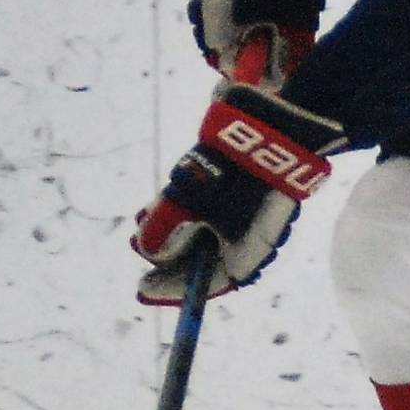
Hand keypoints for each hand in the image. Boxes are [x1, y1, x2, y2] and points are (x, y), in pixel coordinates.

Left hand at [133, 84, 345, 303]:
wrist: (273, 120)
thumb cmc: (234, 168)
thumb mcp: (188, 200)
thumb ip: (163, 229)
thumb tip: (145, 248)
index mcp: (251, 247)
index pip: (212, 281)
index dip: (174, 288)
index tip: (142, 290)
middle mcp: (252, 233)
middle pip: (207, 257)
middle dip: (168, 256)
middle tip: (136, 253)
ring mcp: (249, 208)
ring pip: (204, 229)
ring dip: (171, 230)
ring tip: (140, 222)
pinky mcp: (242, 186)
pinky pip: (208, 208)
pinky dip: (183, 211)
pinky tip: (158, 203)